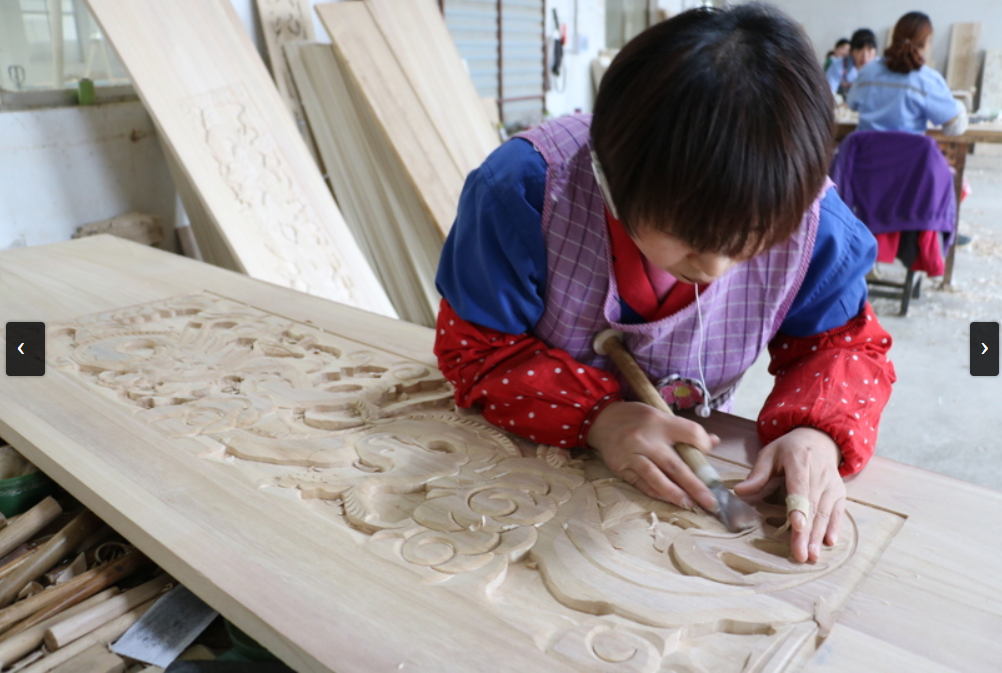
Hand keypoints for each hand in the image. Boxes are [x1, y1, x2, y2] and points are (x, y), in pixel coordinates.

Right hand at [587, 401, 719, 510]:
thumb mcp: (660, 416)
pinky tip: (668, 500)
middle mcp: (646, 439)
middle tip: (711, 501)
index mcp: (660, 422)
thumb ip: (685, 430)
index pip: (690, 433)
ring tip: (690, 504)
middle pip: (675, 464)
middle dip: (695, 485)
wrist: (600, 419)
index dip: (703, 444)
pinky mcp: (620, 467)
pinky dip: (655, 492)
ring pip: (656, 477)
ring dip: (675, 494)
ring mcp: (631, 455)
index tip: (708, 452)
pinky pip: (640, 483)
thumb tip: (712, 442)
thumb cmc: (635, 418)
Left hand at [733, 427, 844, 563]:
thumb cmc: (790, 449)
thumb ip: (757, 473)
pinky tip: (829, 542)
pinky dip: (834, 527)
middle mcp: (819, 474)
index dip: (799, 507)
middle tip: (800, 554)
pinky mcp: (839, 493)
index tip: (797, 525)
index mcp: (800, 461)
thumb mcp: (770, 453)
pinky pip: (837, 512)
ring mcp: (831, 484)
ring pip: (824, 513)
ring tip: (811, 555)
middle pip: (812, 506)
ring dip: (818, 535)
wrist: (820, 439)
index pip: (800, 486)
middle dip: (806, 532)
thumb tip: (739, 491)